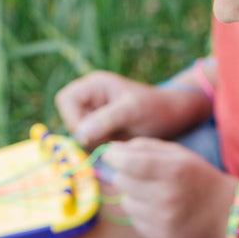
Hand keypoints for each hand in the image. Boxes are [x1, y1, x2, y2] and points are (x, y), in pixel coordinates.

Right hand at [56, 72, 211, 147]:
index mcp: (93, 85)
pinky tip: (117, 151)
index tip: (92, 135)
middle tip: (106, 144)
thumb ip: (106, 120)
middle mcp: (90, 99)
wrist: (173, 119)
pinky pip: (89, 145)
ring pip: (78, 136)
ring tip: (116, 146)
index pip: (65, 100)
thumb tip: (80, 134)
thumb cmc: (155, 108)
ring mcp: (95, 117)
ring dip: (92, 146)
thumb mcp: (132, 111)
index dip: (74, 119)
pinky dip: (99, 152)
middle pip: (69, 120)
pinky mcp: (101, 133)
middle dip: (84, 135)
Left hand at [99, 139, 235, 237]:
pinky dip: (139, 212)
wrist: (225, 213)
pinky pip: (133, 220)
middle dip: (123, 174)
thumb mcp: (178, 154)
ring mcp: (162, 220)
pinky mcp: (158, 236)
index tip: (110, 154)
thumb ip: (145, 148)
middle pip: (121, 182)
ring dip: (131, 195)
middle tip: (136, 173)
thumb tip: (111, 148)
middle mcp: (166, 196)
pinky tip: (156, 209)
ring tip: (151, 193)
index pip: (129, 162)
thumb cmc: (198, 178)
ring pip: (125, 202)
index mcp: (172, 170)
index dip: (113, 156)